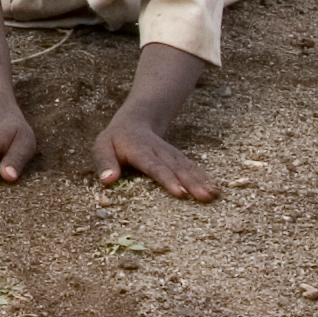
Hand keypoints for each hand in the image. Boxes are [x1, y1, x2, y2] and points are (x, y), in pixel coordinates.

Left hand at [93, 117, 218, 201]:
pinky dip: (204, 178)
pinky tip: (215, 189)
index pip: (154, 166)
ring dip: (201, 181)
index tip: (179, 192)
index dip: (167, 179)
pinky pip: (193, 167)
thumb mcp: (102, 147)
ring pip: (187, 167)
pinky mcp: (179, 158)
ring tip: (214, 195)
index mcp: (139, 150)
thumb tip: (108, 181)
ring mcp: (171, 154)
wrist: (136, 119)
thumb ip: (104, 163)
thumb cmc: (115, 140)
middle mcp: (159, 151)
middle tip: (204, 197)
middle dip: (191, 183)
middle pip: (176, 168)